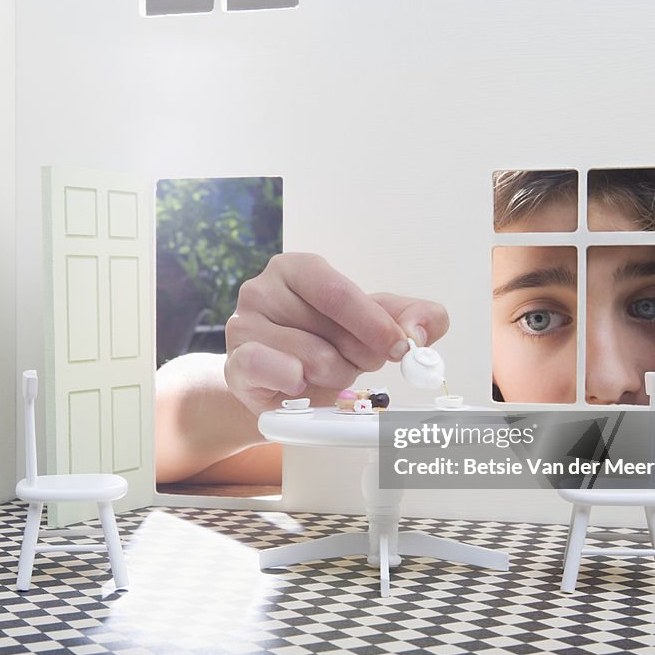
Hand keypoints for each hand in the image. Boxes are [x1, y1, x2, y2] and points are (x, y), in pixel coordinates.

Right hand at [224, 252, 448, 414]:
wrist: (281, 386)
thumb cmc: (324, 345)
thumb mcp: (372, 325)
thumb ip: (410, 317)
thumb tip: (420, 331)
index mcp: (297, 269)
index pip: (338, 291)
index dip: (374, 323)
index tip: (399, 347)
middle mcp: (262, 289)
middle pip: (329, 329)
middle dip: (359, 355)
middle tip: (358, 362)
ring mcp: (242, 325)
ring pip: (310, 359)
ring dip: (332, 375)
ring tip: (325, 373)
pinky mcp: (234, 363)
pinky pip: (272, 370)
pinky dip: (296, 383)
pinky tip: (299, 385)